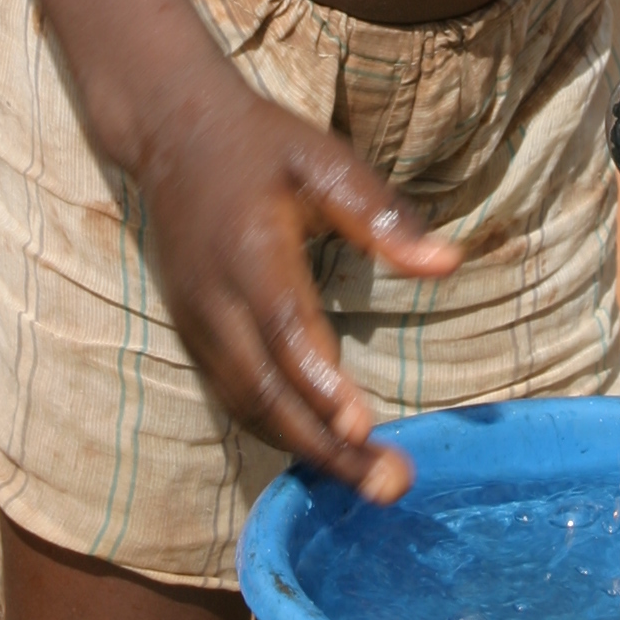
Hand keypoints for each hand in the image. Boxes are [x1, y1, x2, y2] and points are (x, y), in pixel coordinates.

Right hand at [137, 83, 461, 500]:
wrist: (171, 133)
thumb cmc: (261, 144)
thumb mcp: (324, 159)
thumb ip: (381, 214)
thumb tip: (448, 264)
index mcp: (249, 249)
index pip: (284, 328)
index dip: (321, 384)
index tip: (365, 430)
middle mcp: (215, 298)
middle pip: (265, 390)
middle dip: (325, 447)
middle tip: (390, 486)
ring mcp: (198, 322)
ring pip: (247, 405)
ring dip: (305, 451)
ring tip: (369, 483)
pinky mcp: (193, 334)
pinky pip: (234, 398)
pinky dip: (277, 432)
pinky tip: (324, 453)